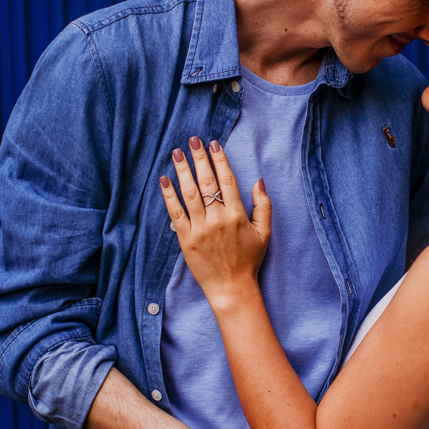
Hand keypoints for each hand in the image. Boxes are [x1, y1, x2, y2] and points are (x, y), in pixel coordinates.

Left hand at [160, 137, 271, 302]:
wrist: (232, 288)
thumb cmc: (249, 260)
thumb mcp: (264, 232)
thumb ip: (263, 205)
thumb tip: (258, 180)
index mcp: (237, 215)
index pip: (227, 180)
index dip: (220, 160)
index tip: (213, 144)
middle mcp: (218, 219)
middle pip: (207, 182)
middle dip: (199, 158)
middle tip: (192, 140)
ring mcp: (201, 229)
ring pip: (190, 194)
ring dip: (183, 171)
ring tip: (177, 153)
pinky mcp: (186, 240)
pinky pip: (175, 213)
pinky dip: (169, 195)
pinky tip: (164, 180)